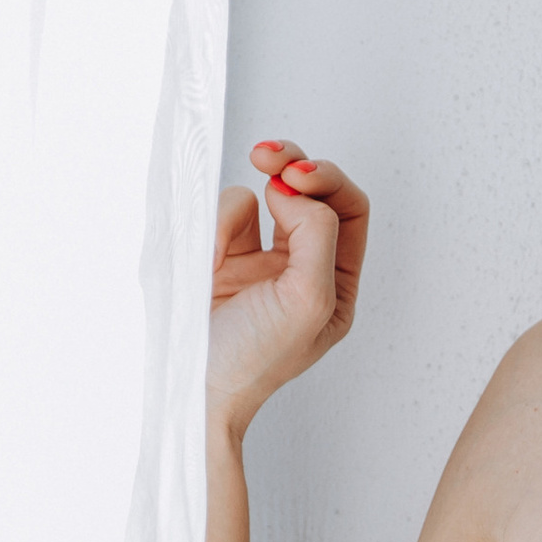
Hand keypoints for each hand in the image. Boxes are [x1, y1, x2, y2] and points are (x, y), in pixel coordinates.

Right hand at [207, 137, 369, 436]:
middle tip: (266, 154)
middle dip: (292, 165)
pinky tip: (207, 257)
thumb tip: (292, 191)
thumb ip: (317, 236)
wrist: (191, 386)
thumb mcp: (309, 301)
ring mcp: (263, 262)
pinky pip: (225, 216)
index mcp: (337, 284)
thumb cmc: (254, 360)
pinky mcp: (222, 260)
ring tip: (222, 236)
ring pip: (264, 196)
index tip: (295, 178)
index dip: (327, 182)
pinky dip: (214, 226)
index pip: (349, 210)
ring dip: (242, 205)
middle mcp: (305, 269)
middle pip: (313, 192)